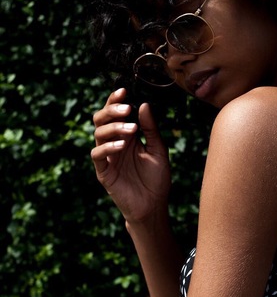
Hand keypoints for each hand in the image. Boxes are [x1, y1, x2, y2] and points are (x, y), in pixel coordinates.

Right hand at [91, 88, 170, 223]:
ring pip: (98, 134)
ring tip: (130, 129)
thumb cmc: (157, 178)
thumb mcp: (158, 149)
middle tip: (126, 109)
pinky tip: (122, 146)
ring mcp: (107, 157)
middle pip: (101, 119)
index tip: (124, 90)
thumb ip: (151, 128)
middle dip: (112, 111)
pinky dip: (108, 147)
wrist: (154, 205)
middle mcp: (114, 143)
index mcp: (127, 135)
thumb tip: (143, 105)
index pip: (115, 113)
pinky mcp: (104, 172)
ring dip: (113, 128)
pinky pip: (98, 155)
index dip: (115, 100)